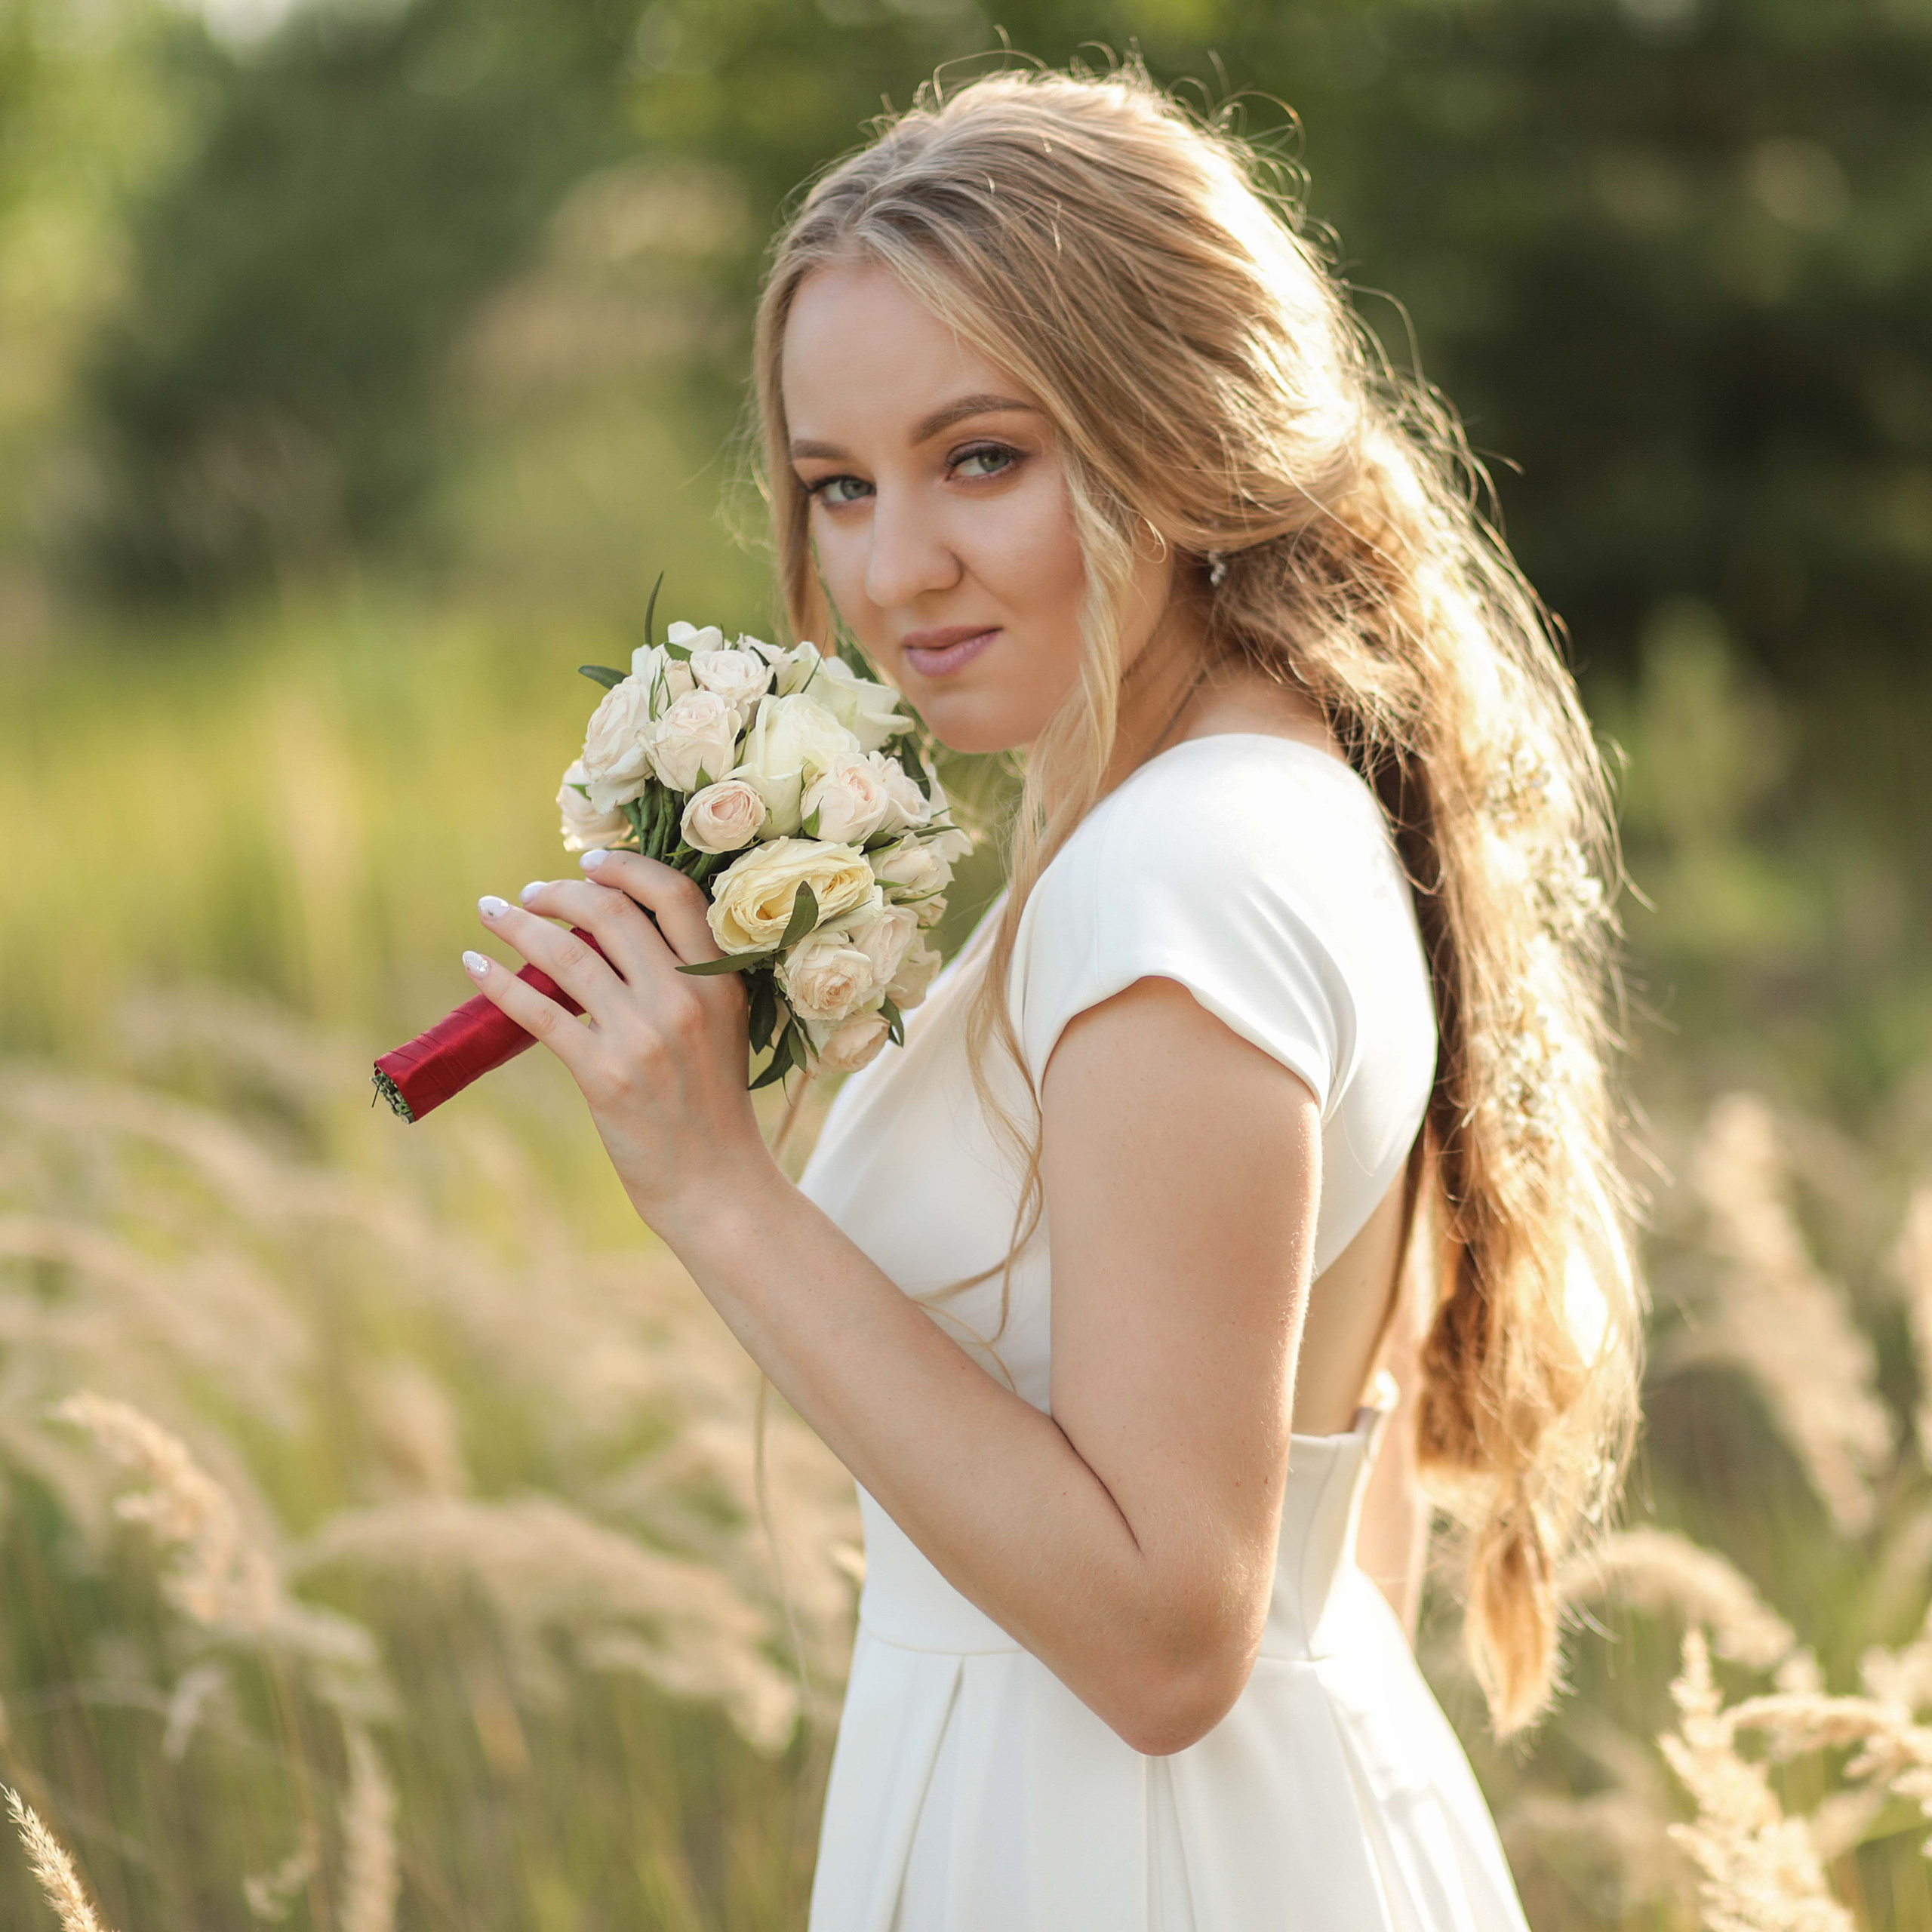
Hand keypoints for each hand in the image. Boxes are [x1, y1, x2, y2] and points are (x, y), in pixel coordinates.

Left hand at [463, 849, 779, 1231]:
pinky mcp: (604, 1074)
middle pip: (609, 913)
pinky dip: (499, 983)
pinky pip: (539, 1012)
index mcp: (719, 981)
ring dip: (518, 925)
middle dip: (560, 892)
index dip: (625, 868)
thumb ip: (687, 977)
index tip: (589, 863)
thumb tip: (617, 925)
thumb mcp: (722, 1027)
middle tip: (531, 893)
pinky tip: (474, 966)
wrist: (714, 1181)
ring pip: (565, 955)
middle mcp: (683, 999)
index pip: (674, 894)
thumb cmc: (712, 1103)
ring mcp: (643, 1036)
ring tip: (493, 914)